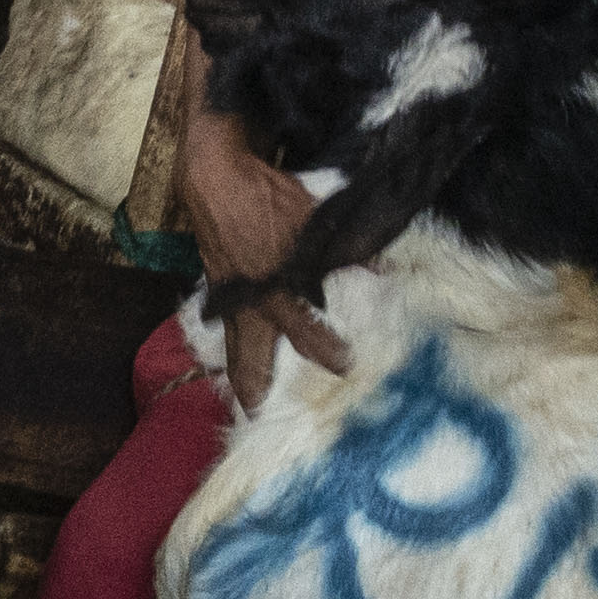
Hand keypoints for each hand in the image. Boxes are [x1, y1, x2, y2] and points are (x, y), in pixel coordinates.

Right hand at [180, 107, 348, 409]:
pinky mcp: (217, 286)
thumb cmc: (268, 196)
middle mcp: (250, 303)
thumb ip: (348, 248)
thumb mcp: (315, 218)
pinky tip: (242, 349)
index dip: (327, 353)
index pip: (306, 332)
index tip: (346, 370)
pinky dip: (234, 340)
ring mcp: (228, 298)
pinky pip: (225, 324)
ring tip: (248, 406)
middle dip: (257, 394)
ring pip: (233, 348)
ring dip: (241, 376)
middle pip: (250, 361)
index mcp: (277, 289)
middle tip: (264, 422)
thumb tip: (382, 270)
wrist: (215, 176)